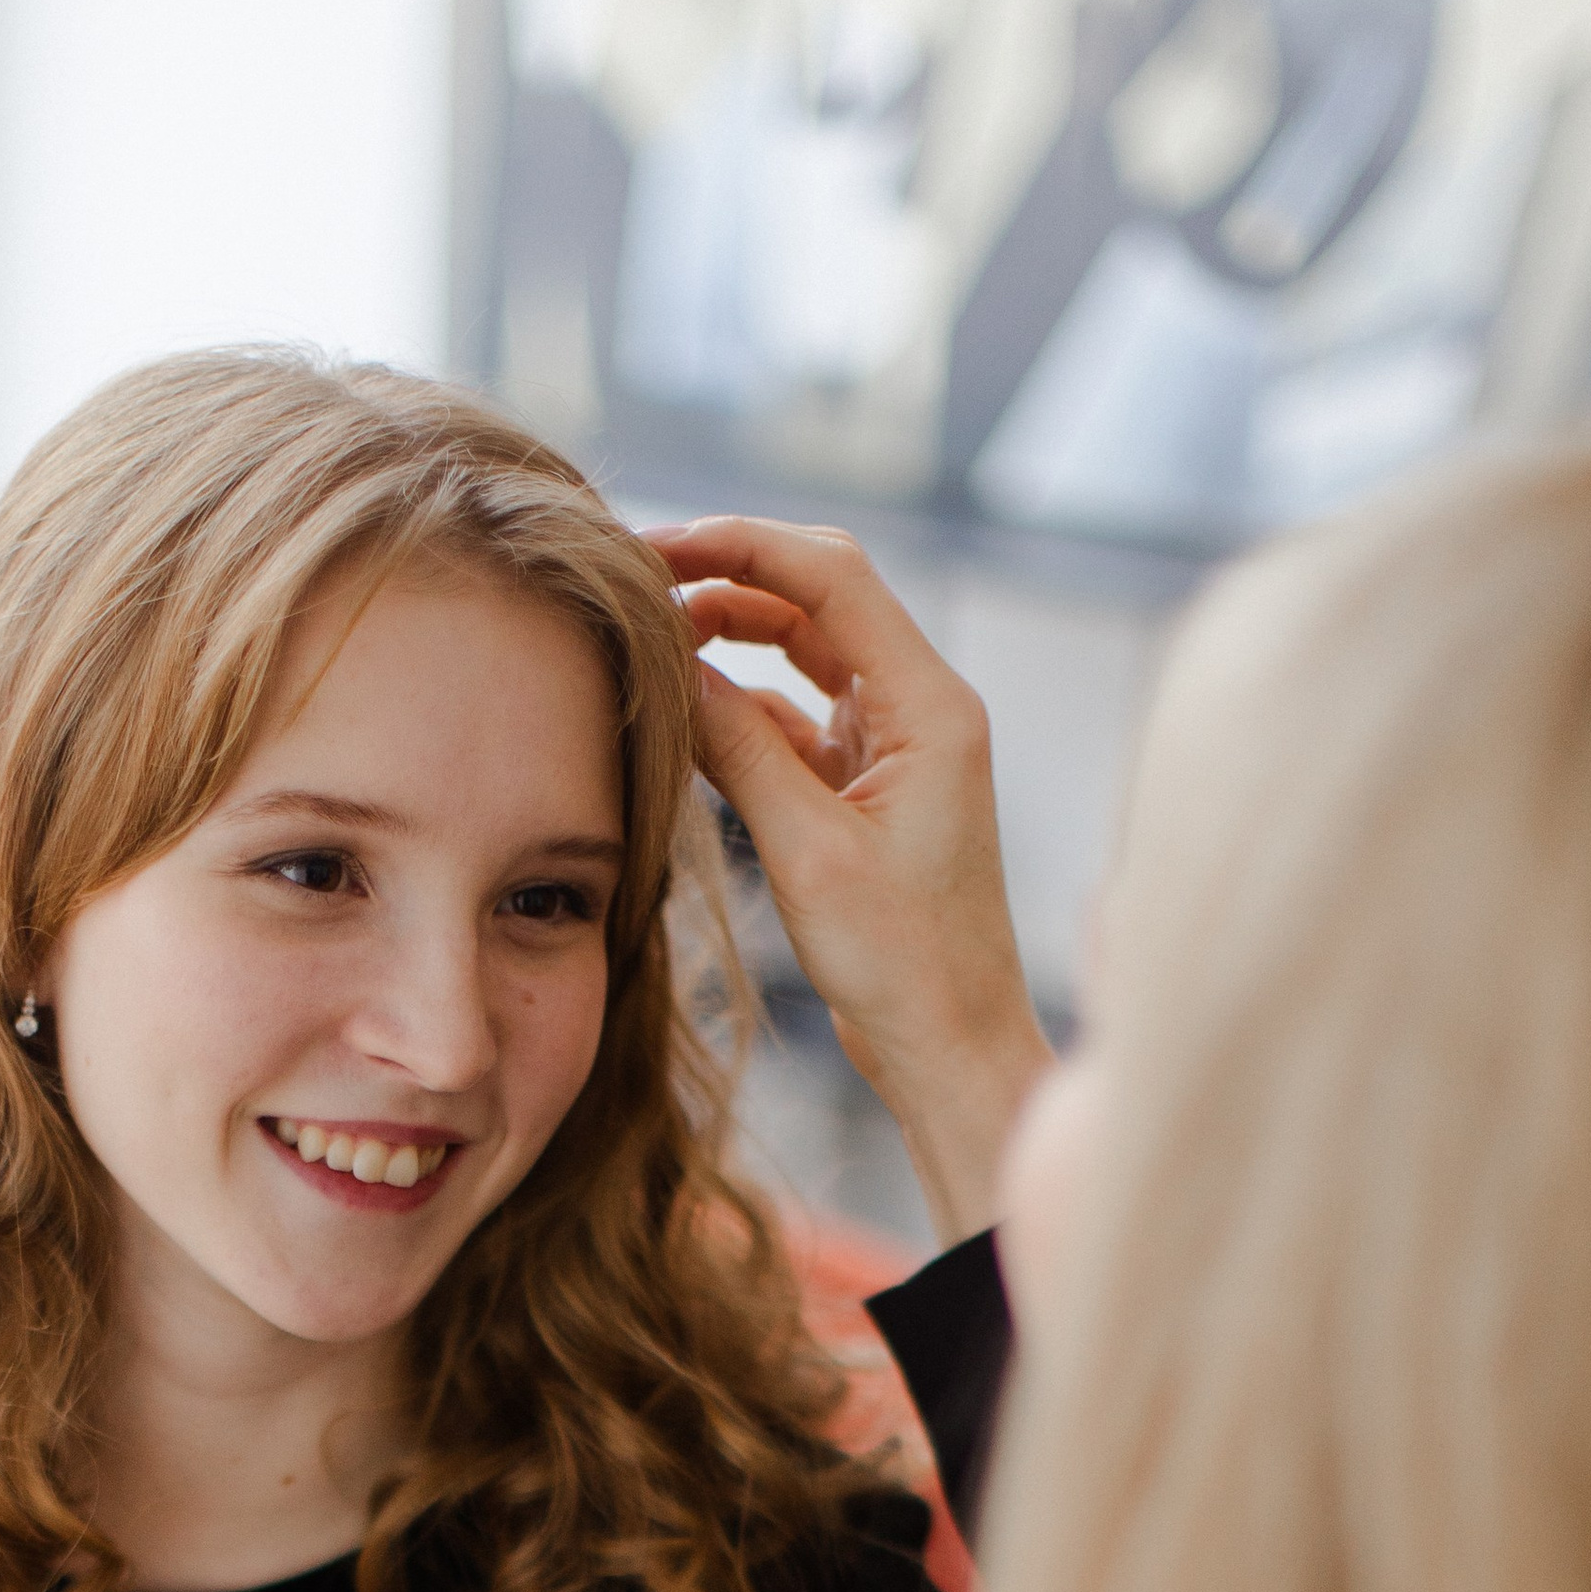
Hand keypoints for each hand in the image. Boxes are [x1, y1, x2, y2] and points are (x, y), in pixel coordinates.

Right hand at [650, 516, 1055, 1246]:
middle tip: (640, 578)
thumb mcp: (807, 851)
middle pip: (819, 595)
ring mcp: (897, 746)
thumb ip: (741, 747)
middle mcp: (922, 709)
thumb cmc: (901, 966)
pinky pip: (797, 718)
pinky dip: (742, 704)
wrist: (950, 1047)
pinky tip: (683, 708)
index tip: (656, 545)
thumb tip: (674, 664)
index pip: (832, 576)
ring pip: (805, 652)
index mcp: (930, 706)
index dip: (741, 544)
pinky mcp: (870, 789)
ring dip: (732, 635)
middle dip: (731, 573)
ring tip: (650, 637)